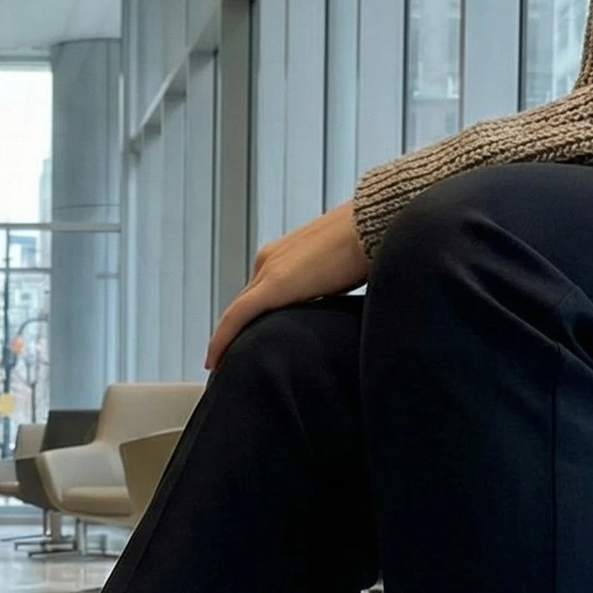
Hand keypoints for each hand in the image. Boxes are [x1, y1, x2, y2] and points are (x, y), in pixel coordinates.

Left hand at [205, 200, 370, 370]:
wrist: (378, 223)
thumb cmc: (372, 244)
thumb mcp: (342, 270)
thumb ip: (328, 289)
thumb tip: (340, 313)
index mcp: (285, 254)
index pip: (258, 294)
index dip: (247, 321)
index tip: (241, 344)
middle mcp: (270, 259)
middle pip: (244, 305)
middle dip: (232, 335)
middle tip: (223, 364)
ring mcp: (269, 269)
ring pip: (237, 313)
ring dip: (227, 340)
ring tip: (218, 369)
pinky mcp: (273, 284)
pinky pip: (237, 317)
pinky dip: (222, 339)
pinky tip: (213, 363)